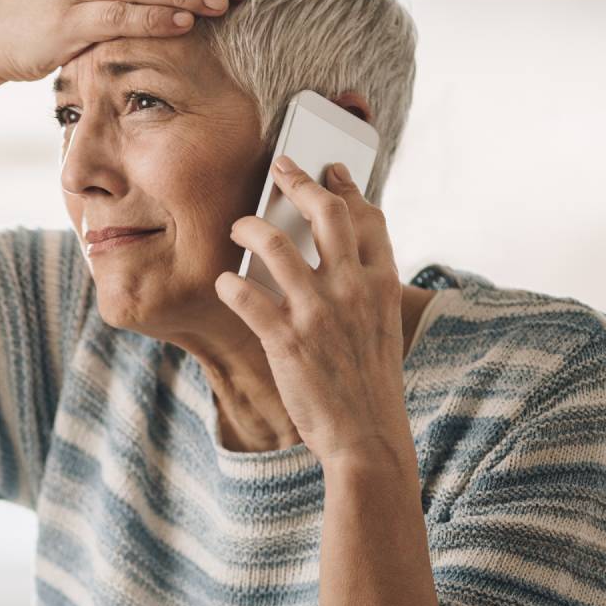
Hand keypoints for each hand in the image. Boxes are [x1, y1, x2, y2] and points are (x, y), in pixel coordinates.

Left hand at [214, 157, 414, 470]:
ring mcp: (318, 312)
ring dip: (250, 227)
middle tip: (280, 167)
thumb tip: (333, 263)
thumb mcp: (381, 329)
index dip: (347, 188)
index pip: (369, 219)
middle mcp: (352, 290)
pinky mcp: (285, 339)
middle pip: (326, 213)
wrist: (367, 437)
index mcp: (382, 285)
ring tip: (239, 226)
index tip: (330, 172)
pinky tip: (223, 285)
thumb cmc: (371, 386)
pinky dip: (228, 285)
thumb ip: (362, 292)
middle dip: (300, 182)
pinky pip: (245, 294)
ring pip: (276, 243)